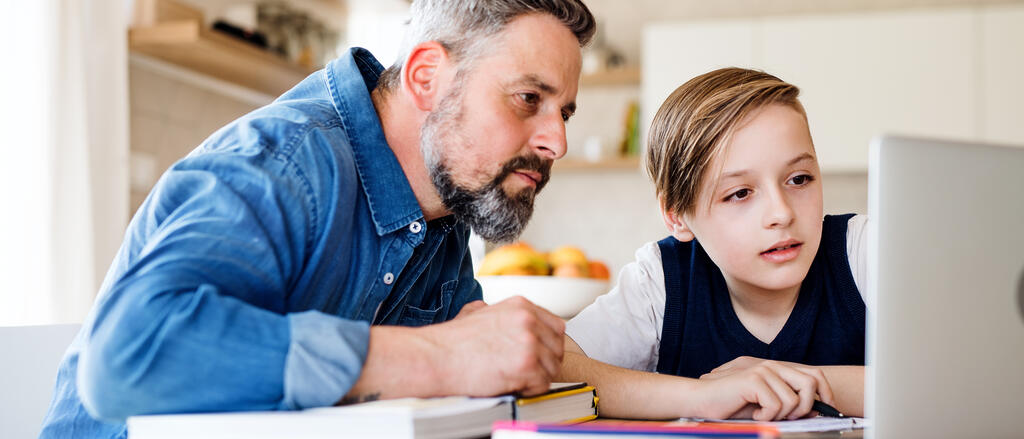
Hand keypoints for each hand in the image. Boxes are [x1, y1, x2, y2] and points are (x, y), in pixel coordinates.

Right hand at [422, 296, 564, 396]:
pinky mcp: (526, 365)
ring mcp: (529, 341)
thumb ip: (498, 312)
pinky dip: (530, 389)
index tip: (536, 356)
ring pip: (553, 368)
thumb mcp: (477, 312)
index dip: (548, 345)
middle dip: (545, 363)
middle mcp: (529, 320)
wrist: (435, 357)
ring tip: (512, 378)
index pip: (556, 327)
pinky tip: (511, 384)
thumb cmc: (451, 341)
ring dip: (536, 377)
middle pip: (558, 348)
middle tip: (524, 371)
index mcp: (521, 306)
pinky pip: (543, 384)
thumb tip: (500, 315)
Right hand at [693, 358, 834, 420]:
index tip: (825, 411)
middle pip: (810, 384)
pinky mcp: (753, 380)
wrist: (701, 400)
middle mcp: (772, 365)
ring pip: (793, 401)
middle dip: (806, 407)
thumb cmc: (731, 405)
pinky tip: (754, 414)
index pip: (814, 375)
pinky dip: (766, 416)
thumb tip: (817, 411)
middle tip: (788, 417)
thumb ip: (789, 403)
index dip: (825, 394)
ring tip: (763, 415)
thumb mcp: (766, 404)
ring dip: (780, 415)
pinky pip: (775, 405)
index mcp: (777, 369)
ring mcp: (763, 370)